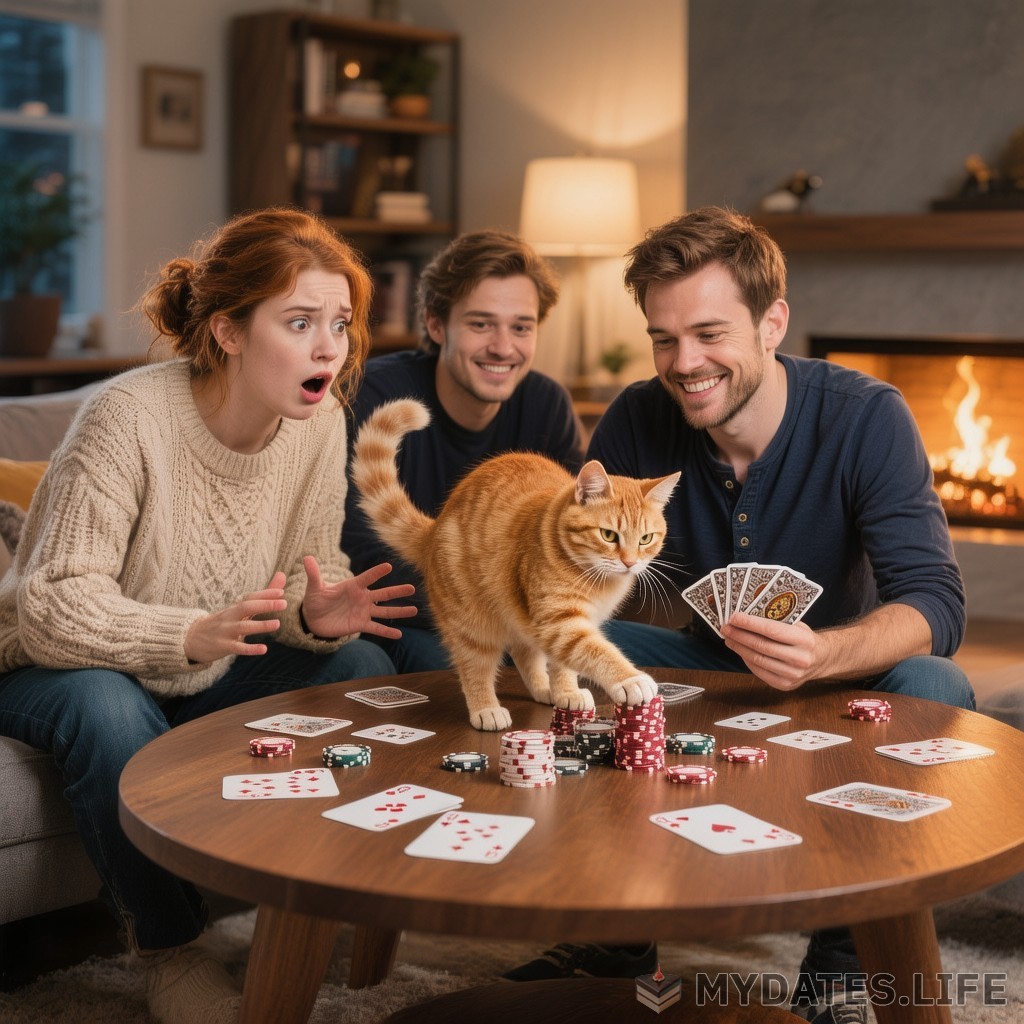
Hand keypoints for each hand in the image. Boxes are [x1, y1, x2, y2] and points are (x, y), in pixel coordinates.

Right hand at [184, 572, 287, 663]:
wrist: (190, 638)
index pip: (251, 597)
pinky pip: (237, 647)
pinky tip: (264, 649)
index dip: (265, 594)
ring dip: (260, 625)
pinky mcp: (222, 646)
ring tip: (277, 624)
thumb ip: (263, 595)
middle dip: (265, 605)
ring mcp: (226, 631)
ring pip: (243, 627)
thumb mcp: (240, 609)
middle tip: (284, 603)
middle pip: (246, 607)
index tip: (281, 591)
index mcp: (235, 608)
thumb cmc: (223, 622)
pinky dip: (250, 649)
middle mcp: (230, 617)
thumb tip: (282, 575)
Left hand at [300, 556, 416, 640]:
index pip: (367, 578)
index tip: (388, 567)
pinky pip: (376, 628)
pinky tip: (398, 634)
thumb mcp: (314, 588)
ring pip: (384, 611)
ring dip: (399, 611)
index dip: (376, 573)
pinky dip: (386, 632)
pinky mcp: (360, 624)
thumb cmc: (315, 600)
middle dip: (397, 591)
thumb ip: (314, 574)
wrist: (314, 619)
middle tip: (412, 588)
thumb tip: (307, 558)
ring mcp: (363, 611)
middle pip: (383, 594)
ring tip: (414, 609)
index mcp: (353, 586)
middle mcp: (362, 598)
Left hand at [720, 611, 821, 690]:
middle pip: (762, 646)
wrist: (822, 659)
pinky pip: (760, 672)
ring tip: (729, 639)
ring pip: (758, 660)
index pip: (772, 630)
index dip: (750, 624)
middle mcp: (800, 659)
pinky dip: (747, 660)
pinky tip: (740, 650)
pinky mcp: (785, 685)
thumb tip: (745, 614)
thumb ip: (776, 621)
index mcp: (804, 639)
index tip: (734, 617)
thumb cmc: (804, 638)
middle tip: (726, 628)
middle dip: (740, 636)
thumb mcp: (797, 625)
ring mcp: (793, 675)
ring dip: (740, 648)